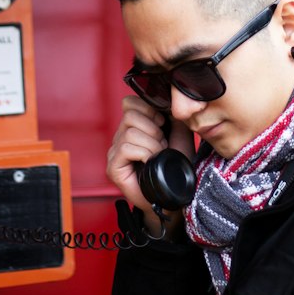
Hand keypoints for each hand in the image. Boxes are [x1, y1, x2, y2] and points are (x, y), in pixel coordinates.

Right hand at [106, 96, 195, 216]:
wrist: (175, 195)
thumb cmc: (176, 166)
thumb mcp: (180, 132)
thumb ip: (173, 113)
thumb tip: (168, 99)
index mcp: (133, 127)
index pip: (129, 102)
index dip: (149, 109)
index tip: (163, 124)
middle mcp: (120, 137)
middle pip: (130, 115)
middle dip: (153, 130)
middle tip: (162, 146)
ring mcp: (115, 152)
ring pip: (130, 132)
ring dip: (151, 144)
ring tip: (157, 156)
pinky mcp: (113, 167)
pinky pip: (126, 147)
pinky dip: (144, 153)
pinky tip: (150, 162)